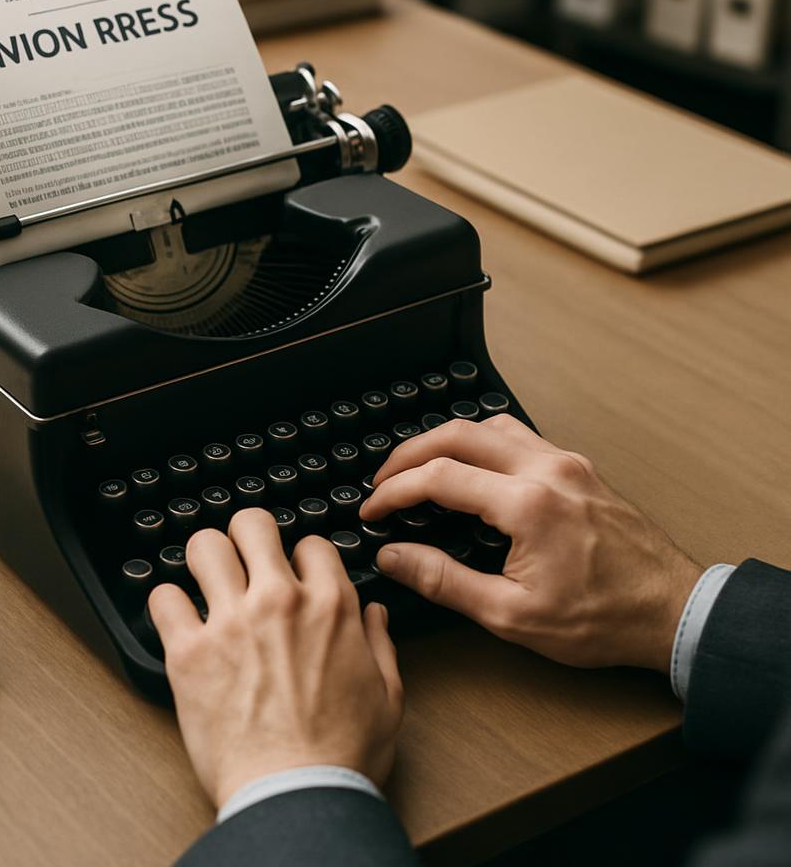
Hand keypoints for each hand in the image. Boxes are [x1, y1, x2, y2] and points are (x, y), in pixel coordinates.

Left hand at [149, 509, 403, 807]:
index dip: (301, 557)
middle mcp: (278, 601)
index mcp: (330, 606)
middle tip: (243, 559)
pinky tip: (177, 620)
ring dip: (204, 560)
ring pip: (203, 547)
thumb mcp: (388, 696)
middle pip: (251, 524)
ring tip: (206, 580)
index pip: (310, 543)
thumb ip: (381, 645)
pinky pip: (162, 599)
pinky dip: (167, 605)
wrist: (296, 797)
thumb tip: (374, 614)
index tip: (294, 575)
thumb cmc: (342, 755)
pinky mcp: (189, 653)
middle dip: (247, 537)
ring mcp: (230, 622)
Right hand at [361, 415, 701, 673]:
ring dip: (446, 440)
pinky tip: (472, 467)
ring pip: (489, 426)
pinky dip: (481, 442)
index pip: (439, 477)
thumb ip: (444, 580)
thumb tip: (393, 557)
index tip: (372, 508)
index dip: (395, 490)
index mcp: (527, 505)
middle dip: (409, 453)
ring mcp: (565, 462)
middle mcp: (546, 469)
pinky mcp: (578, 467)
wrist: (672, 611)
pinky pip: (519, 435)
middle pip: (457, 434)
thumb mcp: (512, 615)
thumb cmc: (601, 619)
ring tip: (420, 467)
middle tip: (384, 479)